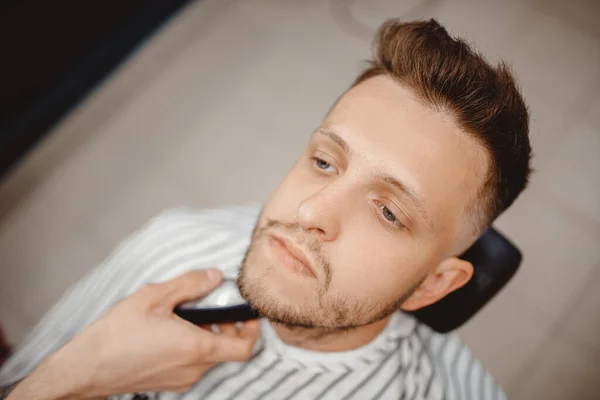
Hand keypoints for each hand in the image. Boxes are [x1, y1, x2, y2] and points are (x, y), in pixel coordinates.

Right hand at [8, 270, 260, 399]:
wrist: (85, 368)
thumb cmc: (116, 334)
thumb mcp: (154, 297)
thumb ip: (190, 284)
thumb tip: (215, 276)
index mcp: (195, 347)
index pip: (245, 348)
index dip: (253, 329)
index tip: (247, 312)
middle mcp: (193, 368)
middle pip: (228, 350)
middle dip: (227, 326)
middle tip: (212, 306)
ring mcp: (182, 379)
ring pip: (211, 356)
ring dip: (210, 335)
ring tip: (187, 314)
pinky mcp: (169, 383)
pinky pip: (193, 364)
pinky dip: (194, 346)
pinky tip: (172, 329)